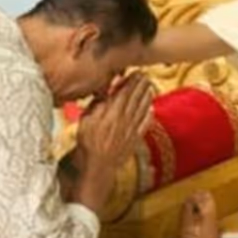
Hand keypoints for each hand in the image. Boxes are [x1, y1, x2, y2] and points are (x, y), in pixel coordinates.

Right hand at [72, 74, 154, 210]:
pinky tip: (151, 108)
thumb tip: (105, 92)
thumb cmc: (88, 142)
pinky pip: (145, 123)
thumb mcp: (85, 120)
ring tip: (150, 86)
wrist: (97, 165)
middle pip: (136, 98)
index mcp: (112, 113)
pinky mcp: (135, 138)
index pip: (125, 93)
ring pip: (142, 109)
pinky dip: (150, 114)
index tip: (136, 72)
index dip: (132, 82)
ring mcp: (132, 129)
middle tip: (145, 75)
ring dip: (147, 96)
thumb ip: (96, 105)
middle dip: (142, 86)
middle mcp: (125, 119)